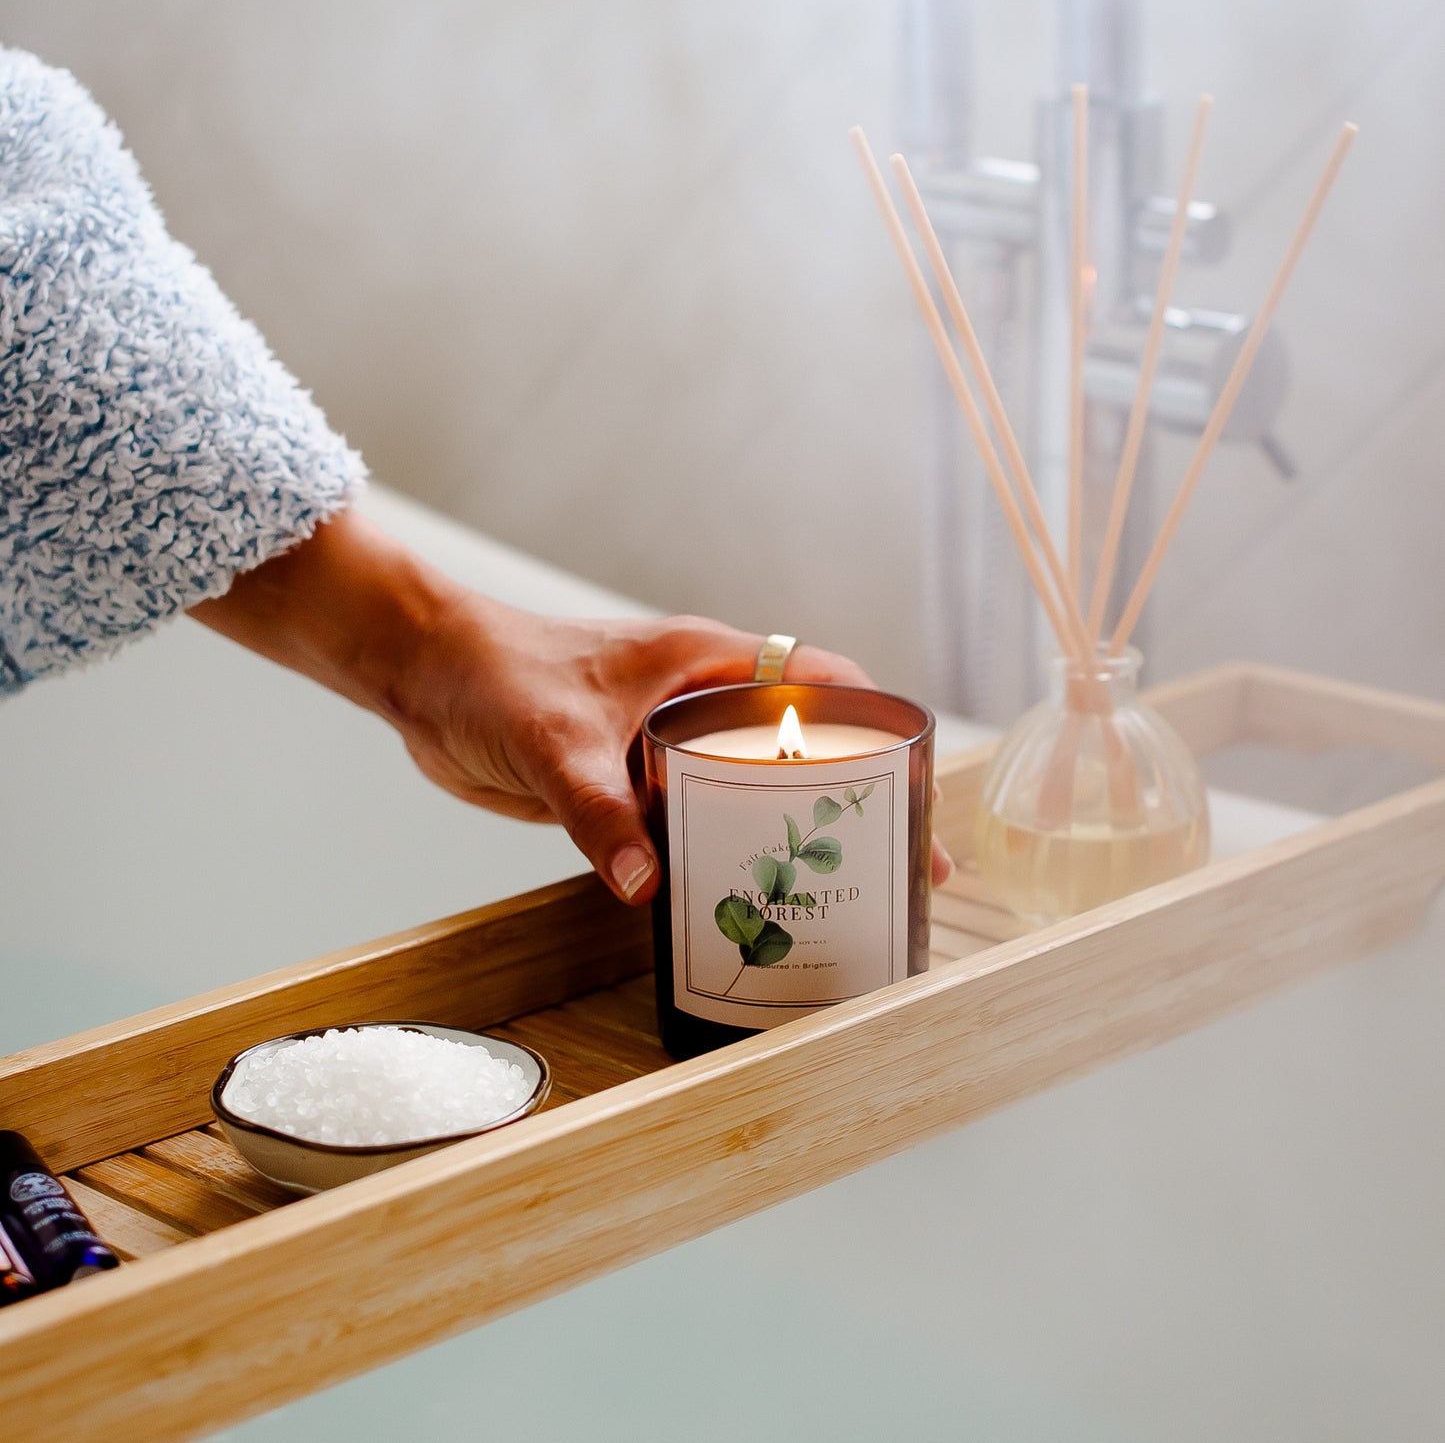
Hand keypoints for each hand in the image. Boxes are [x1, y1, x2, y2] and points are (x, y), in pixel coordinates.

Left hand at [192, 508, 953, 902]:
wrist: (421, 677)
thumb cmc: (491, 671)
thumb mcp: (554, 739)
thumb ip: (599, 809)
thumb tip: (647, 885)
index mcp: (702, 661)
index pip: (819, 683)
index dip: (875, 730)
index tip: (915, 789)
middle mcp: (696, 700)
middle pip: (797, 749)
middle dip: (848, 802)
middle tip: (896, 868)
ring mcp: (665, 744)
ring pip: (746, 790)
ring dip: (785, 835)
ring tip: (834, 899)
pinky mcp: (630, 784)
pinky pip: (691, 822)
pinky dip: (719, 856)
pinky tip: (737, 902)